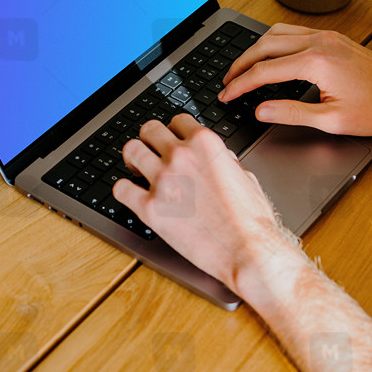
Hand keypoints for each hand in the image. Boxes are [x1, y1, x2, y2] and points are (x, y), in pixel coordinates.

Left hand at [112, 114, 295, 294]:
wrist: (248, 251)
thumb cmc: (251, 220)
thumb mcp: (245, 176)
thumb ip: (225, 162)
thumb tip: (219, 160)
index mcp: (205, 144)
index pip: (178, 121)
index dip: (175, 131)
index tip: (173, 140)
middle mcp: (181, 156)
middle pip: (150, 129)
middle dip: (150, 139)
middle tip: (151, 151)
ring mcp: (163, 181)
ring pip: (130, 150)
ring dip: (133, 158)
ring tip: (136, 169)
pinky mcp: (150, 208)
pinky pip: (121, 189)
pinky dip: (124, 190)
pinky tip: (132, 194)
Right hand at [220, 24, 371, 135]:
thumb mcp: (332, 120)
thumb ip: (291, 114)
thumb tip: (261, 111)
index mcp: (317, 62)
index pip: (264, 71)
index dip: (240, 85)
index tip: (226, 95)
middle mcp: (320, 42)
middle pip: (264, 44)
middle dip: (240, 63)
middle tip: (226, 82)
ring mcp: (326, 36)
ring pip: (277, 33)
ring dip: (255, 49)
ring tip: (242, 69)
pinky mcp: (332, 38)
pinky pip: (292, 33)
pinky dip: (273, 43)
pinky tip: (269, 56)